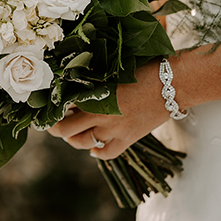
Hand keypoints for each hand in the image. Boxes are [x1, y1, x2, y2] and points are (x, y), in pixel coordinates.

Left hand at [46, 61, 171, 159]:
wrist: (173, 82)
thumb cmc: (145, 67)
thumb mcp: (114, 69)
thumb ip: (94, 77)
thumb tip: (75, 79)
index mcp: (94, 93)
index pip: (62, 105)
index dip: (51, 106)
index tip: (48, 106)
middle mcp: (100, 114)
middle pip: (65, 130)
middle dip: (56, 127)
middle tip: (55, 123)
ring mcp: (114, 130)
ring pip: (82, 143)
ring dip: (74, 139)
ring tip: (74, 132)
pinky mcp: (128, 139)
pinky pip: (106, 153)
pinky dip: (97, 152)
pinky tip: (94, 147)